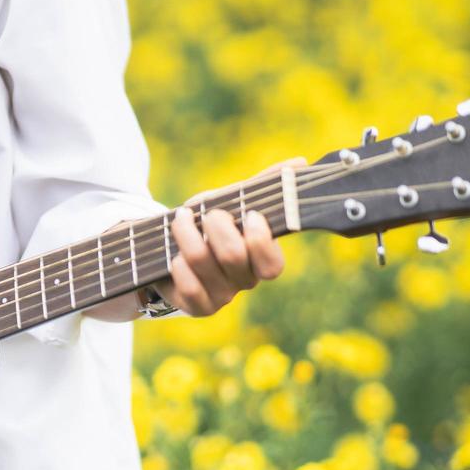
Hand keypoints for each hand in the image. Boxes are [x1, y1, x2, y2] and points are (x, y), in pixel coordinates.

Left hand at [150, 158, 297, 315]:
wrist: (170, 249)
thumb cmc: (207, 225)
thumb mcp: (231, 201)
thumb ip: (261, 186)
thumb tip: (299, 163)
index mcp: (260, 258)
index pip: (272, 265)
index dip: (261, 241)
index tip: (250, 215)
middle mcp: (244, 281)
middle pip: (233, 256)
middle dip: (216, 226)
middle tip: (208, 214)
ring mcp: (221, 296)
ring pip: (203, 263)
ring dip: (187, 234)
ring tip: (180, 219)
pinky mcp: (197, 306)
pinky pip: (189, 287)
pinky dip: (178, 264)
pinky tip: (173, 254)